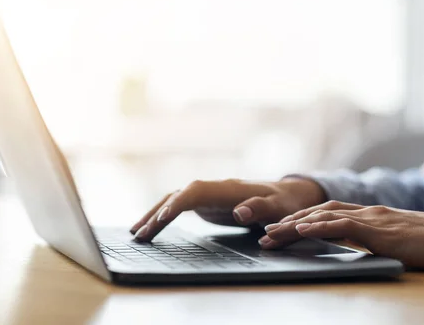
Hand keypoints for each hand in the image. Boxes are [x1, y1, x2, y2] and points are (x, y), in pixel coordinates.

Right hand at [130, 177, 324, 241]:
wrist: (287, 195)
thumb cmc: (284, 203)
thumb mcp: (279, 208)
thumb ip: (261, 208)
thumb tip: (240, 213)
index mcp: (228, 189)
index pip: (196, 192)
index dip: (178, 204)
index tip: (162, 219)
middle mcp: (213, 188)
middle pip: (178, 195)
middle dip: (157, 213)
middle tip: (139, 234)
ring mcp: (208, 194)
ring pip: (174, 200)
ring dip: (154, 214)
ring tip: (136, 234)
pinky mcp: (206, 203)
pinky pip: (178, 207)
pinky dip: (163, 216)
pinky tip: (151, 227)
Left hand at [260, 201, 423, 270]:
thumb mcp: (396, 241)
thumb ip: (375, 240)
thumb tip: (357, 247)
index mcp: (371, 214)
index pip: (328, 211)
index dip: (303, 218)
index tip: (281, 228)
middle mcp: (367, 211)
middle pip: (318, 210)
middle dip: (289, 220)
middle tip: (265, 231)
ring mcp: (372, 218)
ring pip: (323, 215)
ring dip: (294, 224)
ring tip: (271, 233)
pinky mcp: (379, 230)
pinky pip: (342, 224)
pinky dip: (319, 227)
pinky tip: (301, 231)